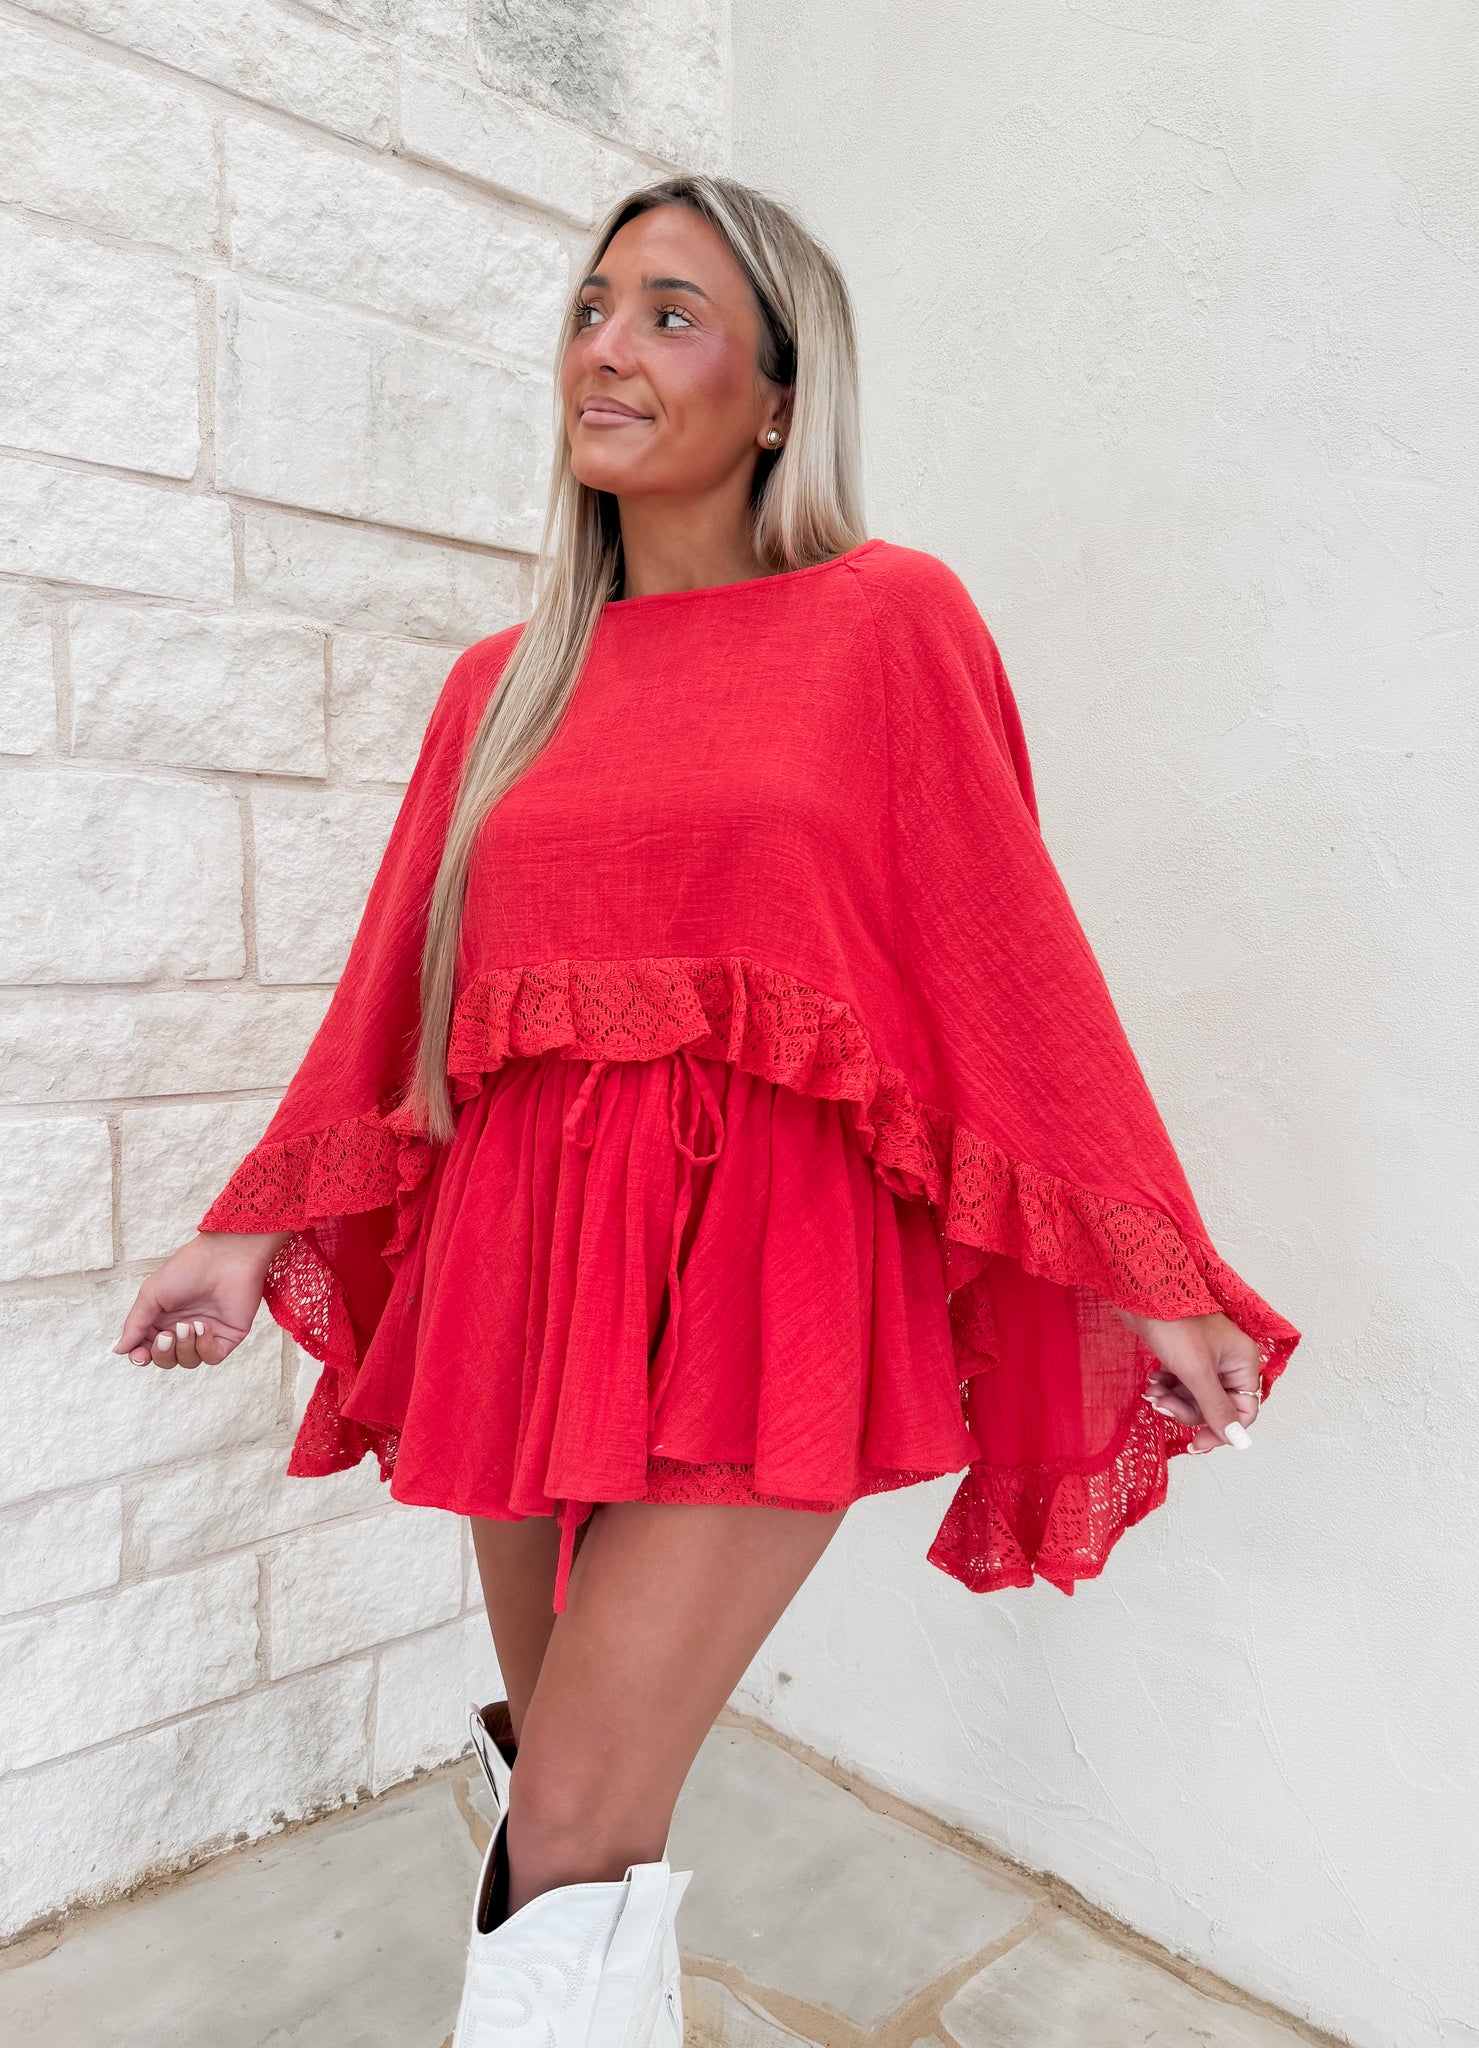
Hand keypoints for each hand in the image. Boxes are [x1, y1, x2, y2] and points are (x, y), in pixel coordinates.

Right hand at [113, 1231, 291, 1369]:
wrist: (224, 1258)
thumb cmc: (188, 1269)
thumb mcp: (151, 1294)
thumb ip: (135, 1325)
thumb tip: (119, 1350)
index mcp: (162, 1319)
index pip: (147, 1350)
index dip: (142, 1357)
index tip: (140, 1355)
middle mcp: (183, 1329)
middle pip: (166, 1360)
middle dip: (163, 1353)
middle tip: (167, 1335)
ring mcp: (206, 1334)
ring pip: (188, 1362)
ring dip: (184, 1348)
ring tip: (188, 1325)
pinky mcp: (227, 1336)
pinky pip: (211, 1358)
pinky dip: (204, 1347)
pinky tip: (204, 1328)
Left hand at [1115, 1308, 1262, 1452]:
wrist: (1141, 1291)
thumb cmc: (1174, 1322)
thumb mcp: (1196, 1371)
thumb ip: (1217, 1408)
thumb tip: (1238, 1440)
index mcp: (1243, 1362)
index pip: (1243, 1412)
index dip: (1221, 1431)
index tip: (1195, 1444)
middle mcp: (1229, 1362)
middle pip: (1216, 1407)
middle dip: (1187, 1410)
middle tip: (1162, 1405)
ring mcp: (1207, 1358)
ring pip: (1195, 1398)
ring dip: (1173, 1400)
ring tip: (1152, 1392)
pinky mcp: (1185, 1355)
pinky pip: (1182, 1385)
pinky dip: (1167, 1388)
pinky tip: (1152, 1381)